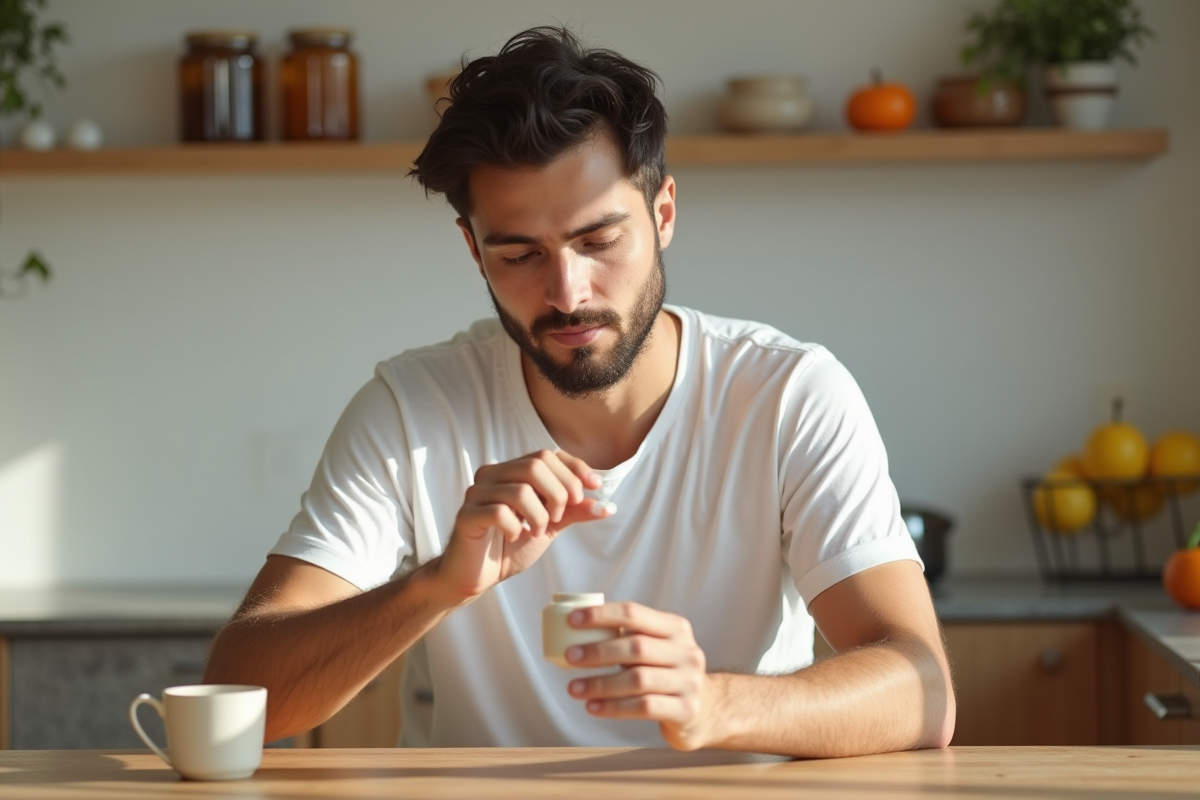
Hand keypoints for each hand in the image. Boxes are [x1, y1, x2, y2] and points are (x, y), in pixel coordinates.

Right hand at [436, 450, 613, 601]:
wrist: (476, 576)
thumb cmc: (510, 547)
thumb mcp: (549, 526)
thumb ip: (574, 512)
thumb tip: (607, 506)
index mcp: (512, 471)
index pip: (548, 454)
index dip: (574, 468)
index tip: (594, 487)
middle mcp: (493, 474)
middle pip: (536, 464)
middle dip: (559, 493)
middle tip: (558, 518)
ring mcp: (477, 493)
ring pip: (521, 489)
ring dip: (539, 515)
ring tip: (537, 532)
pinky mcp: (467, 515)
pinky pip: (499, 512)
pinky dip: (516, 527)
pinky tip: (516, 537)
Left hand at [563, 602, 716, 750]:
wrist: (705, 711)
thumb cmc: (666, 675)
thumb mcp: (657, 649)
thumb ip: (628, 638)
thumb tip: (575, 631)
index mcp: (676, 628)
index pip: (635, 613)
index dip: (602, 615)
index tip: (573, 621)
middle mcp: (686, 652)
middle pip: (636, 646)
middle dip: (598, 651)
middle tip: (570, 657)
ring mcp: (689, 682)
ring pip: (638, 679)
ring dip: (601, 684)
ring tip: (574, 688)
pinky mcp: (685, 710)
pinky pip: (644, 707)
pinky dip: (614, 707)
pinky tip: (593, 707)